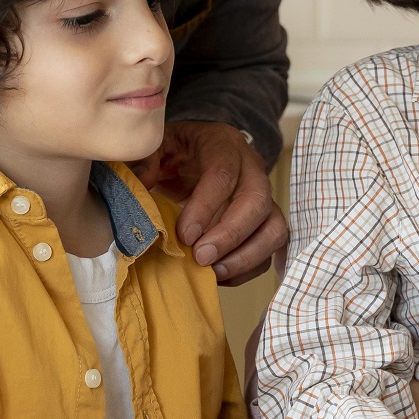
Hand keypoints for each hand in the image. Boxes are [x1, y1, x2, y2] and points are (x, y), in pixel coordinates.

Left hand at [137, 121, 285, 284]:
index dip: (206, 206)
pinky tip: (219, 274)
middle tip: (201, 257)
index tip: (185, 235)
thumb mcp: (157, 146)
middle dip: (231, 234)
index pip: (224, 173)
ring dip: (246, 255)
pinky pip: (269, 248)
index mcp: (223, 144)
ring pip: (274, 228)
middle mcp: (252, 168)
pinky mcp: (266, 221)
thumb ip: (146, 160)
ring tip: (213, 271)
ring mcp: (264, 196)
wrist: (195, 155)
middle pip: (257, 201)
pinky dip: (248, 267)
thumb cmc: (176, 152)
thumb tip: (144, 183)